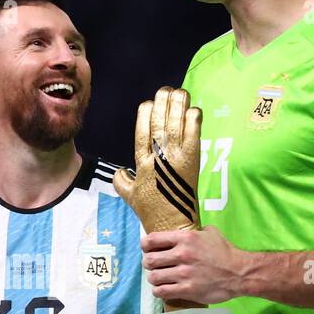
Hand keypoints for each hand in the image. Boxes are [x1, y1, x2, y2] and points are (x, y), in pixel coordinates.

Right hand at [113, 86, 201, 232]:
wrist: (173, 223)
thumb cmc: (151, 210)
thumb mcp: (129, 195)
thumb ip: (121, 180)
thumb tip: (119, 171)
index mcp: (142, 162)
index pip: (142, 131)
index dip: (145, 114)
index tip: (148, 102)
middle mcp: (158, 157)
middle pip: (160, 122)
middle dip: (162, 103)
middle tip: (165, 90)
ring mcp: (176, 158)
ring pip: (177, 124)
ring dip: (179, 106)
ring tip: (180, 92)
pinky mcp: (192, 161)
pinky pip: (193, 134)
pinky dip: (194, 120)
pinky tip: (193, 110)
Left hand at [140, 225, 244, 304]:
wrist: (239, 273)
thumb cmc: (225, 252)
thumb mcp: (210, 233)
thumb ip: (194, 231)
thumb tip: (183, 231)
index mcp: (185, 238)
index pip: (152, 240)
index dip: (145, 245)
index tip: (146, 248)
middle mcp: (182, 254)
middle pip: (149, 260)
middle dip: (148, 263)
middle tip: (152, 265)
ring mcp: (183, 274)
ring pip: (153, 277)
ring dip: (154, 278)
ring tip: (159, 278)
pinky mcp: (187, 290)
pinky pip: (162, 291)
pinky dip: (159, 290)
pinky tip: (163, 288)